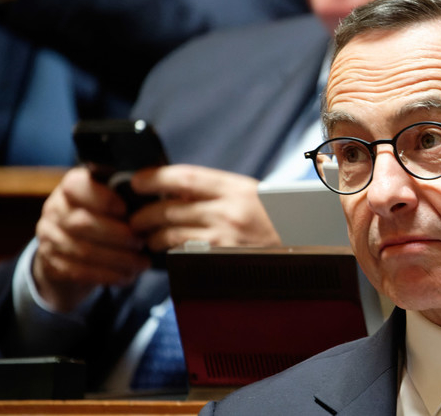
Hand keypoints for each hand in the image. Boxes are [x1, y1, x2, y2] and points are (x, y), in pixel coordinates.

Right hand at [33, 168, 150, 312]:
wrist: (72, 250)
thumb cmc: (105, 218)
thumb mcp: (113, 200)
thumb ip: (128, 195)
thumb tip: (158, 196)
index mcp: (71, 186)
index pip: (77, 185)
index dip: (102, 198)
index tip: (125, 210)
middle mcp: (55, 209)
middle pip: (81, 222)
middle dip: (117, 235)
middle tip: (142, 243)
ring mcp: (49, 237)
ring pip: (82, 250)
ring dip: (117, 259)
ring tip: (142, 263)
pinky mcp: (51, 263)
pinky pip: (78, 271)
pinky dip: (107, 275)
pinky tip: (127, 276)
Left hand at [129, 165, 281, 250]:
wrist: (305, 249)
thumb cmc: (276, 222)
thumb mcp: (251, 196)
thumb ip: (216, 192)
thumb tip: (174, 191)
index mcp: (236, 188)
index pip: (184, 177)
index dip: (153, 177)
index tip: (137, 181)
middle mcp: (229, 212)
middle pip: (169, 209)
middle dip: (143, 214)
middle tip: (135, 218)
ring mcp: (224, 240)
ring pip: (170, 235)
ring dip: (152, 237)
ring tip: (148, 238)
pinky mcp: (220, 263)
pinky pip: (183, 256)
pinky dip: (170, 254)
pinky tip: (168, 252)